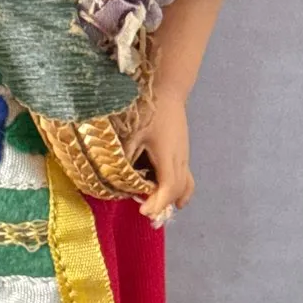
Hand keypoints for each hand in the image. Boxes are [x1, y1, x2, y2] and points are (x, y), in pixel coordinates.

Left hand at [124, 90, 195, 223]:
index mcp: (167, 155)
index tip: (142, 210)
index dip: (157, 202)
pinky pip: (187, 178)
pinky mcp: (183, 154)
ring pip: (184, 186)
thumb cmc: (149, 109)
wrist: (169, 90)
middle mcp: (180, 158)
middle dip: (162, 205)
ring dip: (171, 199)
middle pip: (177, 190)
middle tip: (145, 212)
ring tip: (157, 208)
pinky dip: (180, 192)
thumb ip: (126, 156)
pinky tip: (174, 201)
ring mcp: (184, 156)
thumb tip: (116, 177)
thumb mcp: (132, 133)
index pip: (168, 187)